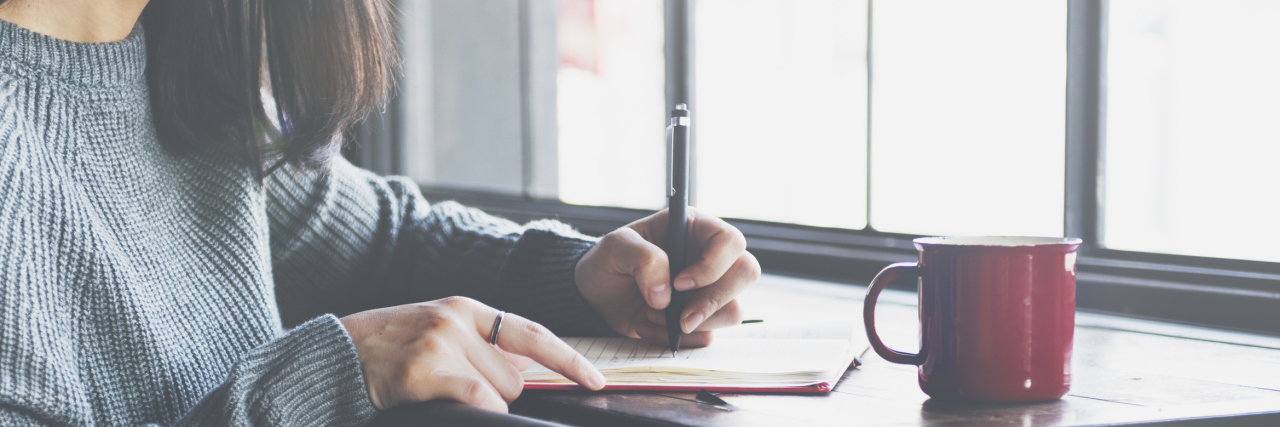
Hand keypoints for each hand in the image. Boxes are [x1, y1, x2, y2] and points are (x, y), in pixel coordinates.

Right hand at [340, 297, 605, 411]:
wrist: (330, 357)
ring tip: (435, 393)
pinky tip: (446, 406)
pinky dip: (478, 412)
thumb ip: (479, 347)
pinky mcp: (424, 370)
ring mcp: (441, 343)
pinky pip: (479, 401)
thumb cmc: (385, 352)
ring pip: (499, 394)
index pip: (531, 333)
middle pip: (515, 377)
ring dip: (478, 405)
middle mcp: (457, 320)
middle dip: (495, 394)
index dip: (568, 358)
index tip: (596, 380)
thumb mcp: (435, 333)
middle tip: (450, 389)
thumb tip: (525, 373)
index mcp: (465, 309)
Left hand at [574, 208, 760, 346]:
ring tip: (651, 316)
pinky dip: (677, 340)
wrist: (595, 295)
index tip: (680, 284)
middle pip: (746, 274)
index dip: (713, 265)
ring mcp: (709, 290)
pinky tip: (648, 327)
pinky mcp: (701, 318)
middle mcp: (710, 257)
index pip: (730, 241)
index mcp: (695, 229)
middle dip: (715, 300)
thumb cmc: (608, 261)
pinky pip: (708, 336)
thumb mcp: (615, 248)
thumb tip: (666, 295)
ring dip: (693, 323)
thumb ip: (643, 260)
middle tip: (680, 317)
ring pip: (734, 310)